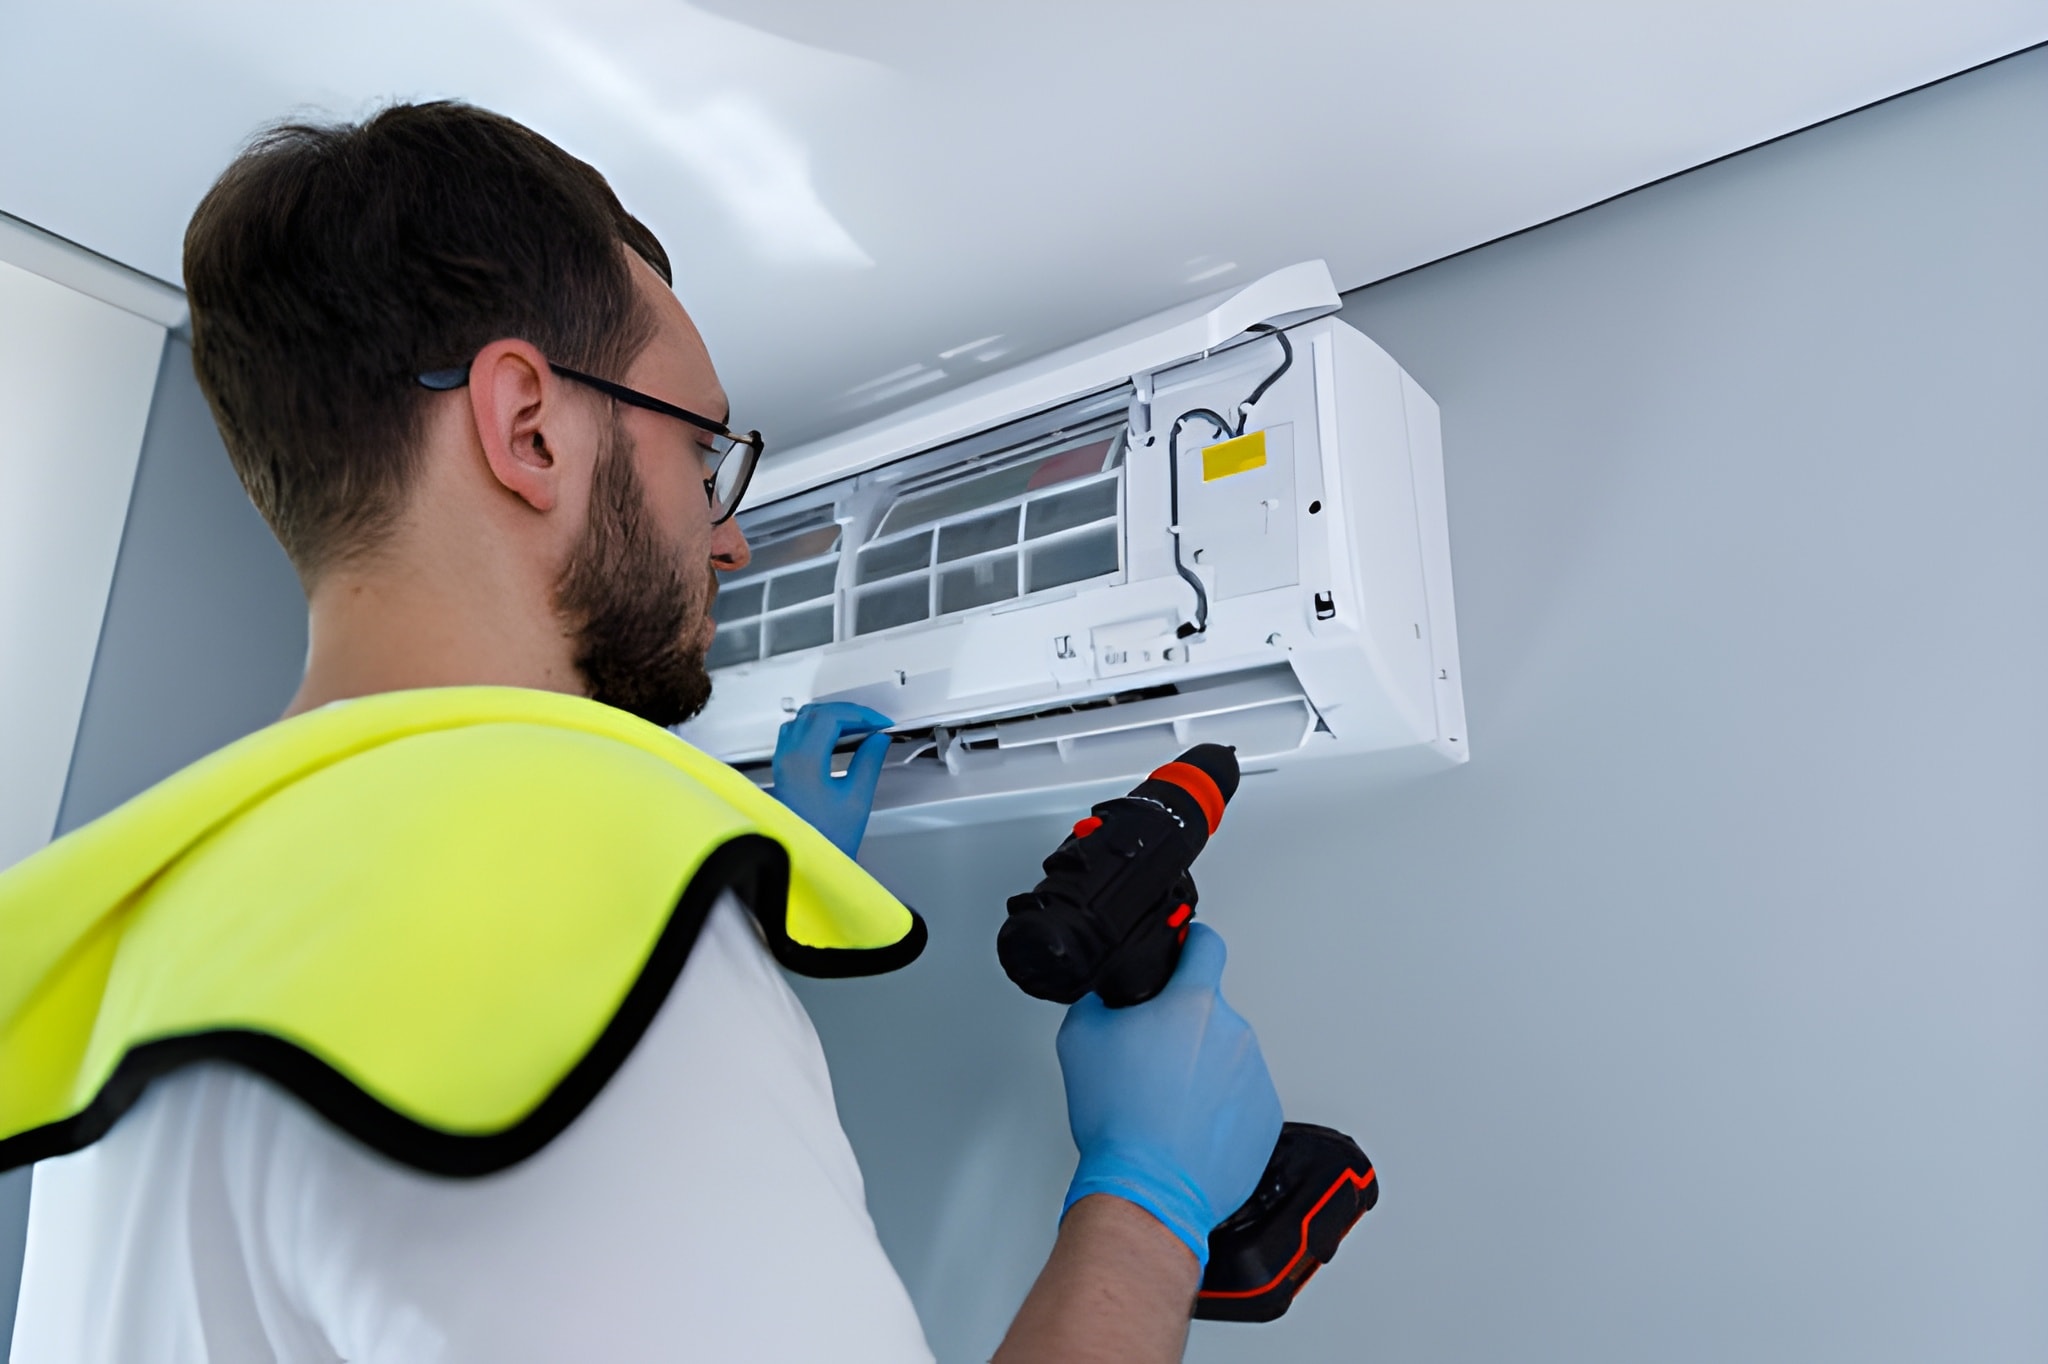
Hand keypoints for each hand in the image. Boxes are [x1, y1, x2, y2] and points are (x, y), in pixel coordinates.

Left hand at [770, 702, 892, 856]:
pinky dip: (817, 727)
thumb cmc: (824, 839)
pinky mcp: (783, 770)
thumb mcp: (856, 798)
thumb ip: (869, 762)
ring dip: (831, 717)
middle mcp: (788, 756)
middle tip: (872, 723)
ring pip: (803, 720)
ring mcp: (782, 762)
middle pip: (816, 713)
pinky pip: (796, 733)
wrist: (801, 861)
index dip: (861, 715)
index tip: (880, 723)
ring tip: (857, 727)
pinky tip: (833, 738)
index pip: (832, 717)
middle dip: (848, 712)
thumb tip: (878, 740)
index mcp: (805, 759)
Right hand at [1055, 923, 1282, 1266]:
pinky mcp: (1266, 1117)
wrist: (1148, 1190)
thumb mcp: (1080, 1039)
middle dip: (1184, 1027)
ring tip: (1166, 1102)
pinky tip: (1186, 1124)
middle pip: (1209, 1011)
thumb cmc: (1120, 1122)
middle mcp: (1233, 1033)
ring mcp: (1255, 1076)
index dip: (1192, 941)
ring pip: (1226, 1055)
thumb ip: (1097, 1000)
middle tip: (1151, 1060)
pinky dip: (1219, 1105)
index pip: (1206, 945)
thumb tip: (1105, 993)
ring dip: (1203, 1068)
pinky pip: (1241, 1096)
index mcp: (1192, 1004)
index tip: (1188, 945)